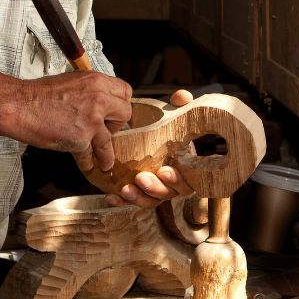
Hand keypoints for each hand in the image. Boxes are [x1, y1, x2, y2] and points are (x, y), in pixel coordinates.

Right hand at [13, 71, 131, 171]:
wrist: (19, 105)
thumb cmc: (39, 94)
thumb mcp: (73, 82)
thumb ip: (91, 91)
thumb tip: (102, 102)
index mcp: (97, 81)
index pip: (125, 91)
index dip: (120, 104)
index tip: (116, 113)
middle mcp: (99, 98)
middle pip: (125, 114)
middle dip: (117, 125)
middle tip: (107, 131)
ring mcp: (92, 119)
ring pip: (110, 140)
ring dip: (107, 154)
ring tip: (106, 162)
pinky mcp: (81, 138)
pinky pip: (90, 154)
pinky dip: (87, 161)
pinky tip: (86, 164)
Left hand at [105, 88, 194, 208]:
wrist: (146, 133)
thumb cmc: (164, 127)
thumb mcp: (172, 113)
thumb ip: (179, 105)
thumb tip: (182, 97)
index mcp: (184, 166)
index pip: (187, 181)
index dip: (178, 180)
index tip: (164, 171)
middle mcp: (170, 182)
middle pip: (167, 194)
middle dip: (155, 188)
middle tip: (141, 178)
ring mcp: (154, 189)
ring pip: (149, 200)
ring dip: (138, 197)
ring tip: (125, 188)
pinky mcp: (138, 192)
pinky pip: (130, 201)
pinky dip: (121, 201)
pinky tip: (111, 196)